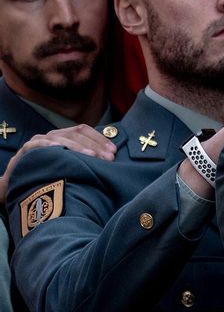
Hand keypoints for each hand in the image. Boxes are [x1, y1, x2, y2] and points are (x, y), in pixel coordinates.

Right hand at [0, 125, 115, 202]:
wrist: (20, 181)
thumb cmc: (50, 172)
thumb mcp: (69, 163)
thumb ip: (85, 158)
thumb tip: (110, 159)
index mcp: (64, 136)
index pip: (84, 130)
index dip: (100, 138)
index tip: (114, 151)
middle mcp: (53, 135)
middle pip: (76, 134)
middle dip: (95, 145)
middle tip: (109, 158)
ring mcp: (39, 141)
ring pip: (61, 138)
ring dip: (79, 147)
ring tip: (92, 155)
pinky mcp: (27, 150)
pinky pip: (38, 144)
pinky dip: (49, 145)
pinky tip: (60, 149)